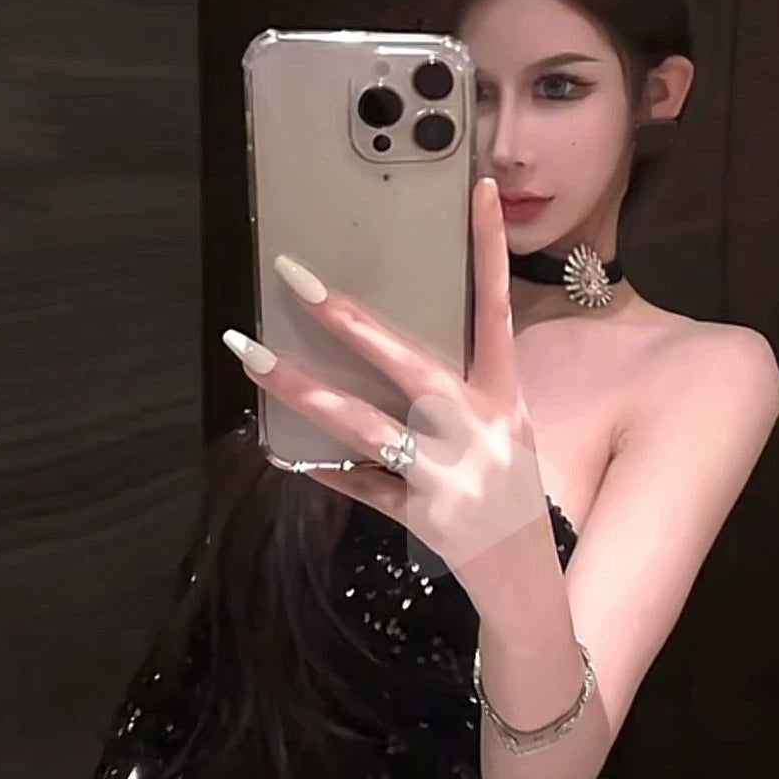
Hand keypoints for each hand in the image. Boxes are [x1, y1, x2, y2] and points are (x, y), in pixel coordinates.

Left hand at [221, 176, 550, 612]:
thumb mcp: (502, 437)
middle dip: (349, 318)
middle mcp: (479, 429)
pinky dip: (324, 470)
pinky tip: (282, 453)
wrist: (526, 587)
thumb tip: (387, 351)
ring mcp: (449, 474)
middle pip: (407, 361)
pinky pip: (359, 485)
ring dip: (303, 389)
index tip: (477, 190)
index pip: (498, 310)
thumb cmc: (509, 497)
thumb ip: (454, 397)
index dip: (489, 250)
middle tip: (295, 277)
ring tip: (253, 357)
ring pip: (363, 423)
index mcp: (503, 399)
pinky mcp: (421, 515)